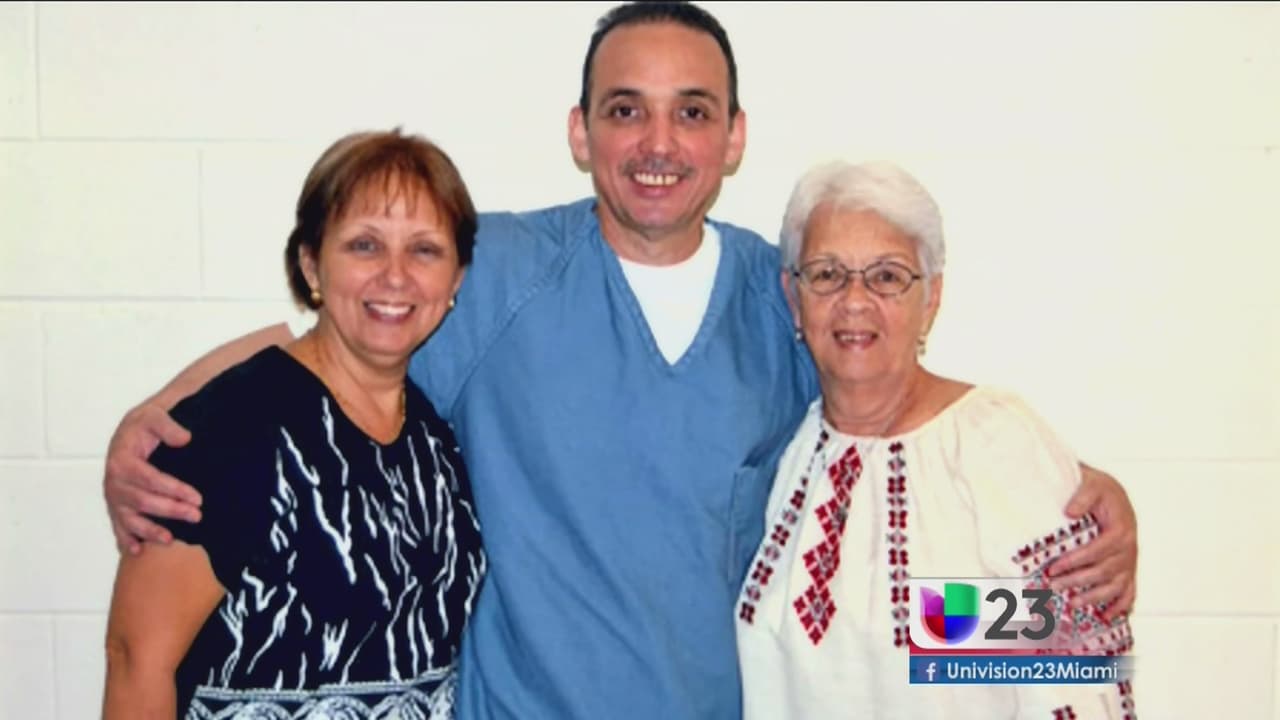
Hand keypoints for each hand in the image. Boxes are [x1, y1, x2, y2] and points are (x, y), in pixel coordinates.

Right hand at [103, 402, 201, 554]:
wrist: (131, 430)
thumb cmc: (145, 424)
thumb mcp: (155, 415)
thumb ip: (168, 426)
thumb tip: (185, 438)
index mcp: (121, 459)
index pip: (150, 479)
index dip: (173, 490)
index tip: (197, 497)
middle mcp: (113, 481)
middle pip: (142, 501)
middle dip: (170, 510)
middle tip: (196, 516)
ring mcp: (114, 496)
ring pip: (130, 518)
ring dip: (149, 531)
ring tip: (170, 540)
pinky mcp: (116, 506)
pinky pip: (119, 526)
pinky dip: (126, 540)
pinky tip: (137, 552)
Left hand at [1046, 463, 1136, 618]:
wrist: (1111, 491)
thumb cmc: (1100, 489)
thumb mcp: (1092, 484)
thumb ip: (1083, 497)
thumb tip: (1070, 513)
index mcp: (1121, 529)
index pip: (1097, 550)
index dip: (1075, 561)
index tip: (1053, 567)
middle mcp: (1129, 547)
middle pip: (1104, 571)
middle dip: (1078, 581)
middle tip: (1054, 586)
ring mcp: (1130, 560)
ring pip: (1116, 586)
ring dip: (1095, 597)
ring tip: (1073, 604)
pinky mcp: (1128, 567)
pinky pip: (1129, 591)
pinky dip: (1120, 606)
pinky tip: (1106, 616)